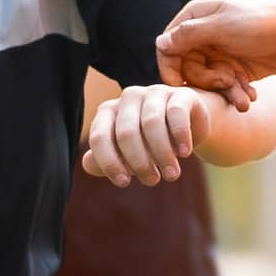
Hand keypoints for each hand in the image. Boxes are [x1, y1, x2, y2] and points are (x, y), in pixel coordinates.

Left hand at [82, 84, 213, 187]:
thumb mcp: (125, 156)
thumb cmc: (149, 145)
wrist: (188, 127)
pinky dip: (180, 136)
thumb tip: (88, 164)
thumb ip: (104, 161)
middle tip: (152, 181)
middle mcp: (128, 98)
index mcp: (108, 112)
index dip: (109, 162)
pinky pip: (177, 113)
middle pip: (126, 133)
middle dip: (139, 162)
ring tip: (171, 175)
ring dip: (162, 155)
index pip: (99, 137)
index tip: (124, 183)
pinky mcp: (181, 95)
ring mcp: (154, 92)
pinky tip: (184, 153)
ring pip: (152, 124)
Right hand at [157, 0, 275, 104]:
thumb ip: (189, 35)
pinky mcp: (231, 71)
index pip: (167, 49)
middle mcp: (201, 38)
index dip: (170, 70)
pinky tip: (250, 95)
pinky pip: (224, 90)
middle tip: (228, 79)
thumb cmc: (258, 23)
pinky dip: (236, 95)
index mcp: (193, 20)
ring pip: (207, 85)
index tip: (181, 87)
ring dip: (226, 92)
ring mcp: (216, 56)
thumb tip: (159, 43)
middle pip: (186, 72)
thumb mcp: (220, 27)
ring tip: (244, 95)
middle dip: (207, 82)